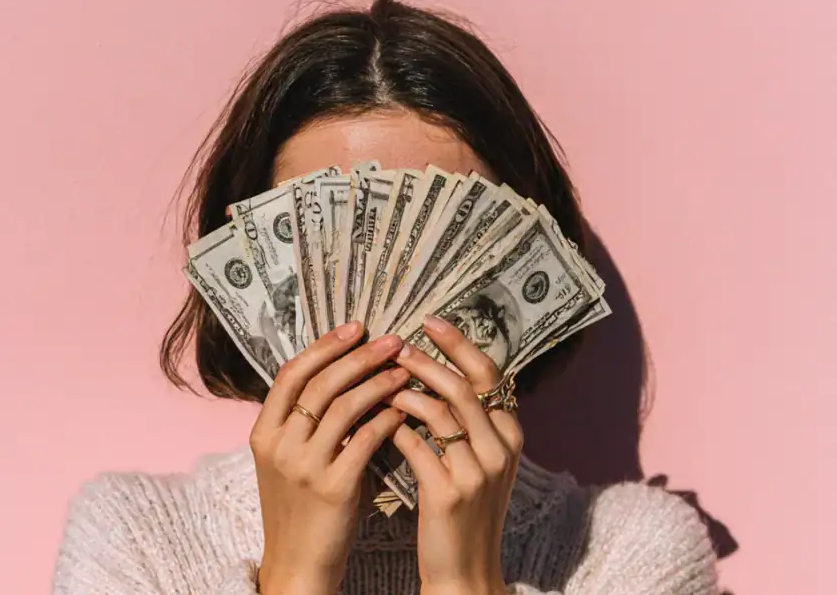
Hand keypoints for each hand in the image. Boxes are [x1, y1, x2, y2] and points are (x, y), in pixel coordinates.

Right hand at [250, 322, 407, 594]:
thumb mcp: (287, 461)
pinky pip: (364, 440)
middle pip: (320, 383)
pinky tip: (405, 408)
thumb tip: (342, 375)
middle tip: (392, 340)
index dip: (324, 346)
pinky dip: (386, 419)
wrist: (296, 564)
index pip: (291, 373)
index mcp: (264, 432)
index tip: (355, 327)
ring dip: (379, 383)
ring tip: (406, 369)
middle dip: (359, 355)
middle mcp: (278, 445)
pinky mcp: (332, 488)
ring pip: (344, 406)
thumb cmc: (299, 509)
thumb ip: (305, 422)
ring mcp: (303, 466)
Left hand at [389, 315, 522, 594]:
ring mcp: (478, 471)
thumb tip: (439, 372)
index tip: (430, 321)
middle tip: (395, 346)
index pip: (488, 374)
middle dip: (427, 360)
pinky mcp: (450, 493)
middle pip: (463, 386)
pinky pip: (417, 446)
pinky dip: (396, 428)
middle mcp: (501, 448)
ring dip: (405, 391)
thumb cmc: (466, 510)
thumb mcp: (482, 462)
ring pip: (439, 411)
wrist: (466, 570)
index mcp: (510, 434)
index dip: (459, 344)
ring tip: (380, 382)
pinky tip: (380, 420)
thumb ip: (470, 421)